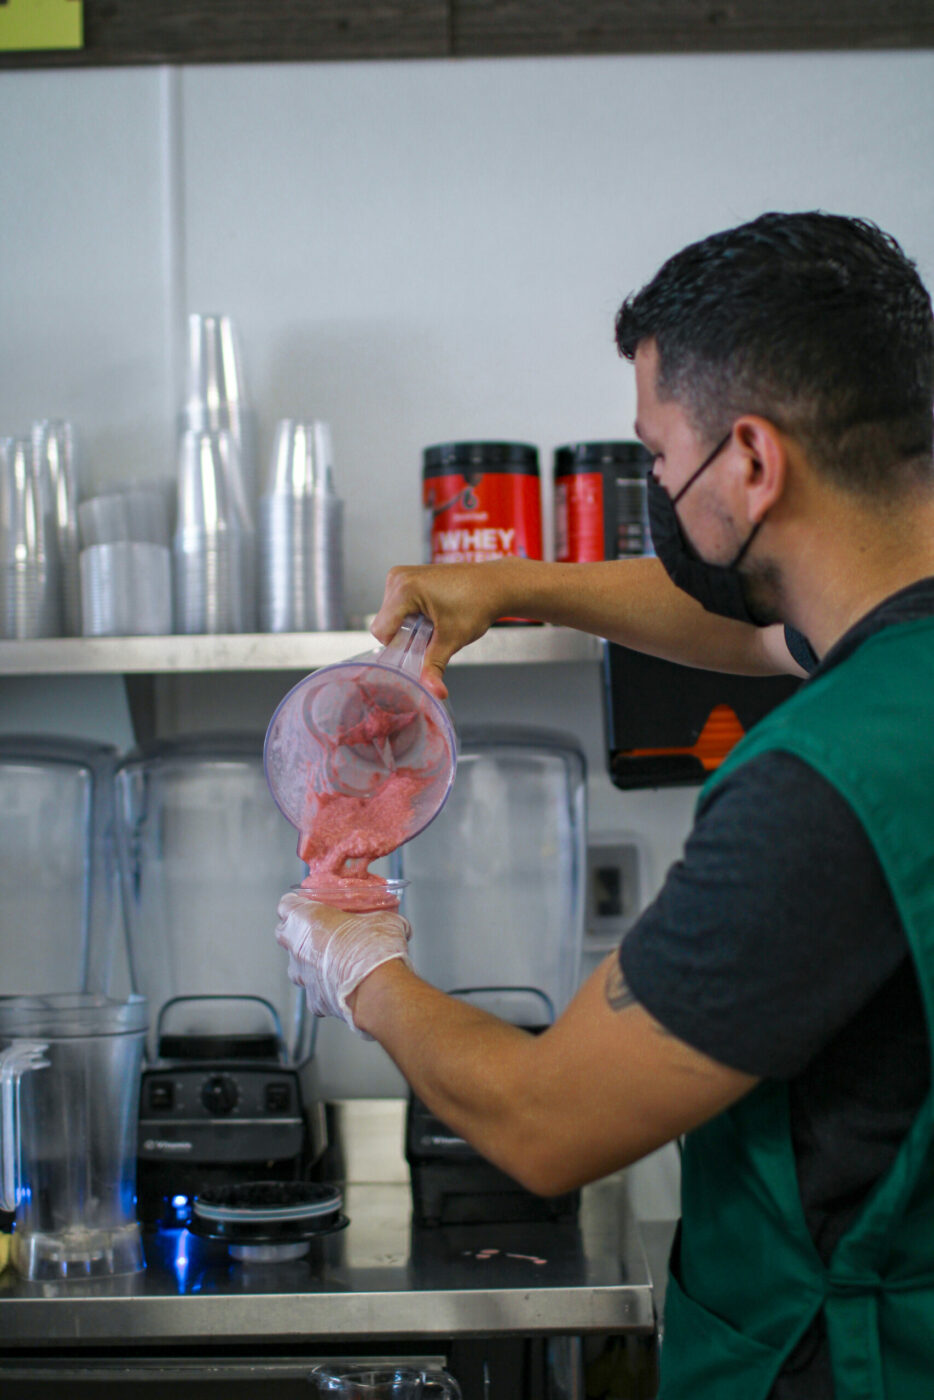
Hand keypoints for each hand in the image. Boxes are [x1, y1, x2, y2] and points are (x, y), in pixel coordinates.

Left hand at [275, 892, 411, 1037]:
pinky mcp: (314, 1001)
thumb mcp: (385, 919)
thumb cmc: (373, 948)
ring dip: (312, 960)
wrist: (377, 988)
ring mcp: (302, 976)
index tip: (313, 904)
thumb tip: (396, 921)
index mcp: (305, 919)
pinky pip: (316, 990)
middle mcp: (297, 947)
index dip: (299, 903)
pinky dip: (326, 987)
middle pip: (286, 933)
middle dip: (301, 932)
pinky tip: (344, 983)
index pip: (287, 904)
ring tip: (337, 959)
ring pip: (298, 964)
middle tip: (326, 930)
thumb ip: (383, 916)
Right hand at [370, 560, 531, 698]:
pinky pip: (397, 604)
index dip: (399, 646)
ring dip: (406, 626)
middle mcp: (398, 577)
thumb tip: (433, 692)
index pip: (382, 631)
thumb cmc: (478, 604)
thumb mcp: (453, 639)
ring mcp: (402, 574)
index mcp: (405, 590)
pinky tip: (431, 615)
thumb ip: (435, 666)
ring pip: (389, 615)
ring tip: (433, 624)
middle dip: (403, 636)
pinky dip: (409, 615)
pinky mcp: (407, 575)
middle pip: (384, 623)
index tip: (420, 647)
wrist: (494, 584)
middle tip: (430, 636)